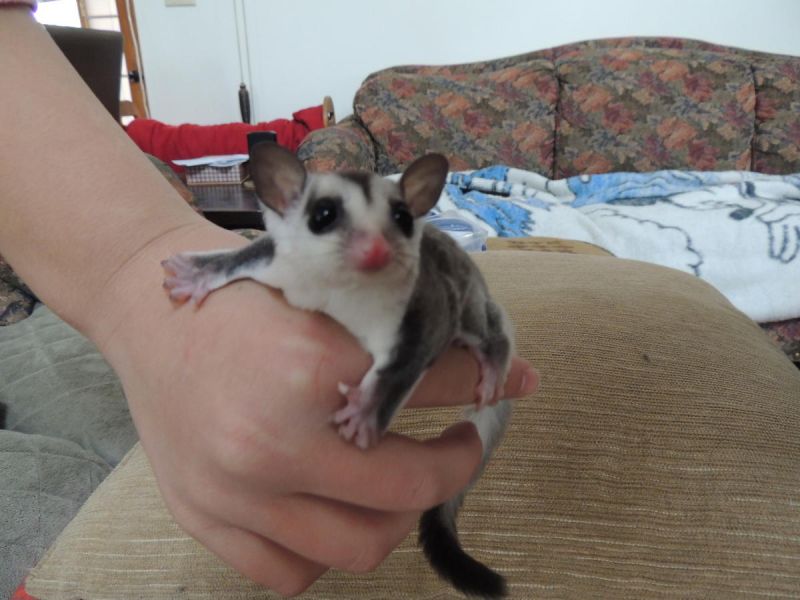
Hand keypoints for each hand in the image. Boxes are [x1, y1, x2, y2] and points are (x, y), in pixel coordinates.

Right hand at [95, 225, 538, 596]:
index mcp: (310, 368)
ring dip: (395, 519)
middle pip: (405, 492)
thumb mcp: (330, 302)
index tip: (488, 396)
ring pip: (356, 548)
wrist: (148, 314)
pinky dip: (325, 551)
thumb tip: (522, 375)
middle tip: (456, 447)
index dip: (476, 392)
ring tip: (395, 483)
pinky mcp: (207, 519)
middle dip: (453, 468)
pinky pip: (291, 573)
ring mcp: (236, 492)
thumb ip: (417, 343)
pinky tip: (333, 509)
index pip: (427, 390)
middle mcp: (273, 441)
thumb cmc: (242, 304)